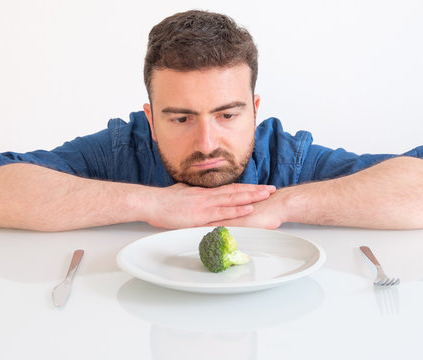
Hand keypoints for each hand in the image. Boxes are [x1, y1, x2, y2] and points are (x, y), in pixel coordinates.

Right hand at [144, 183, 275, 228]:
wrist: (151, 202)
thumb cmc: (164, 201)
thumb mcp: (182, 194)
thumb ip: (193, 195)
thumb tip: (198, 195)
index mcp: (204, 193)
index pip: (230, 189)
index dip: (245, 188)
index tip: (258, 187)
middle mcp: (208, 196)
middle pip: (236, 191)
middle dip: (255, 190)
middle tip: (271, 189)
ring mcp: (206, 205)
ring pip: (234, 198)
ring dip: (251, 197)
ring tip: (266, 195)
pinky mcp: (201, 215)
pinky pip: (223, 211)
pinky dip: (237, 209)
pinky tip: (249, 208)